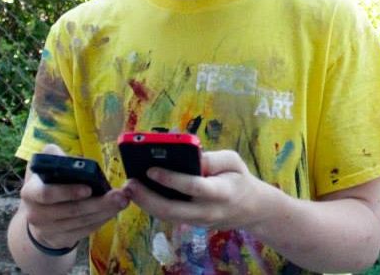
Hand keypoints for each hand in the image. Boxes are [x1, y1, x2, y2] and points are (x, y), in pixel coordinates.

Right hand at [21, 144, 128, 248]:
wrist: (40, 214)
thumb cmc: (48, 183)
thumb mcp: (45, 167)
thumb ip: (55, 157)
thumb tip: (74, 160)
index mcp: (30, 192)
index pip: (46, 194)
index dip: (68, 192)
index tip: (89, 188)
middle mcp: (36, 214)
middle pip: (71, 211)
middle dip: (98, 203)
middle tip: (120, 195)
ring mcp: (48, 230)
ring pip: (82, 222)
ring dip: (105, 211)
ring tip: (123, 201)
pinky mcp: (61, 240)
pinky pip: (85, 231)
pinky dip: (101, 220)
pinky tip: (113, 211)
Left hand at [123, 150, 277, 230]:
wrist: (251, 209)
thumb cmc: (239, 179)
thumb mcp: (233, 161)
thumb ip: (212, 158)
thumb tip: (190, 155)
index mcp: (221, 192)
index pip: (193, 187)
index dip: (171, 179)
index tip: (151, 169)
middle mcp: (207, 211)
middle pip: (173, 209)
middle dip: (147, 197)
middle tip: (129, 183)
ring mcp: (198, 221)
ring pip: (167, 217)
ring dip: (145, 203)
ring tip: (129, 187)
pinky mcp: (191, 223)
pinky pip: (169, 216)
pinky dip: (152, 206)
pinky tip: (139, 193)